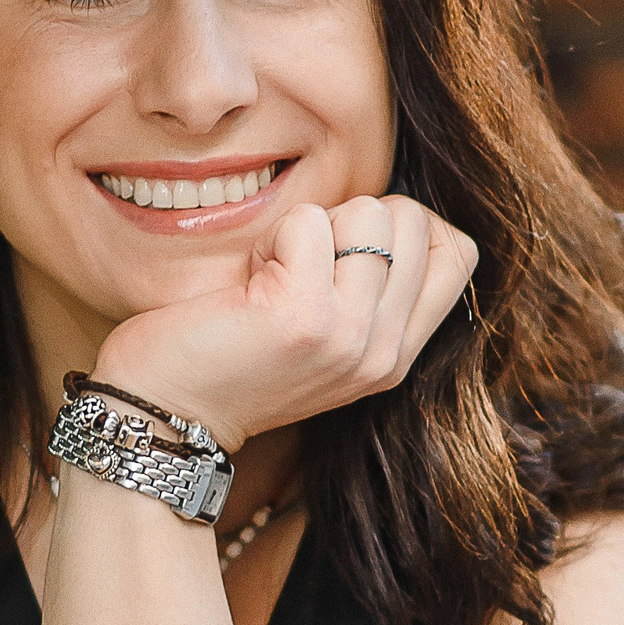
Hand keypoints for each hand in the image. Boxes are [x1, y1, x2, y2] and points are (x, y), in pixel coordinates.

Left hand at [94, 195, 478, 450]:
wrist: (165, 413)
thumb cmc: (230, 354)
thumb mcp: (324, 332)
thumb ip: (369, 289)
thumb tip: (390, 210)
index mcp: (396, 354)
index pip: (457, 251)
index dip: (405, 225)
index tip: (345, 254)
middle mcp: (384, 351)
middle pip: (415, 220)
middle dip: (351, 219)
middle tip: (299, 267)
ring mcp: (350, 335)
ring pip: (370, 212)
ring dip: (309, 227)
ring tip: (271, 275)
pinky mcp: (304, 316)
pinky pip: (308, 221)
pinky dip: (271, 236)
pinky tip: (247, 282)